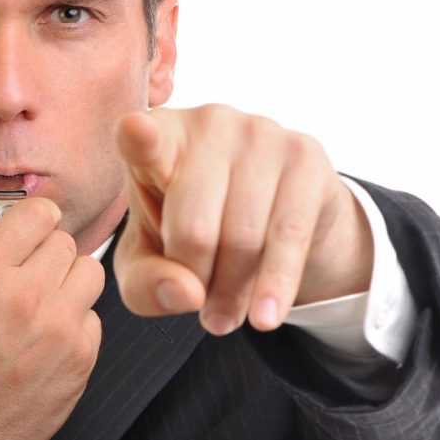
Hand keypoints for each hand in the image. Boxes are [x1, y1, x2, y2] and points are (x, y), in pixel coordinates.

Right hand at [0, 198, 104, 439]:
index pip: (40, 212)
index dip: (30, 220)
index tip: (22, 235)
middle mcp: (26, 296)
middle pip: (64, 241)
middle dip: (43, 252)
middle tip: (23, 276)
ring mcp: (58, 330)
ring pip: (89, 273)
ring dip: (66, 281)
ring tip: (39, 303)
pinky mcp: (79, 361)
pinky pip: (93, 318)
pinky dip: (73, 323)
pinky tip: (43, 340)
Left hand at [113, 105, 373, 333]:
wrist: (269, 219)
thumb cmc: (188, 232)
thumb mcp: (149, 265)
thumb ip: (146, 283)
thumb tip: (187, 292)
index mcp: (155, 138)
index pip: (141, 139)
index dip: (137, 137)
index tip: (134, 129)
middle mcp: (206, 121)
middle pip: (194, 228)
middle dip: (196, 281)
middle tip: (200, 305)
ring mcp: (259, 131)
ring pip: (243, 238)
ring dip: (232, 292)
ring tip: (224, 315)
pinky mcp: (305, 155)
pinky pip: (289, 235)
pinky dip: (274, 285)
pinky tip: (264, 317)